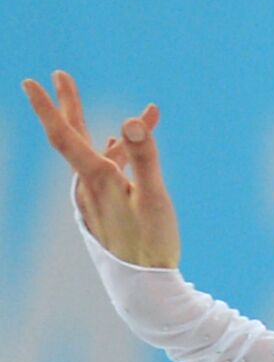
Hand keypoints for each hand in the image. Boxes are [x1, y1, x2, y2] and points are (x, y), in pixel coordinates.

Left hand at [22, 70, 179, 267]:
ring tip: (149, 113)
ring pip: (98, 153)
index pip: (64, 136)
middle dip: (69, 105)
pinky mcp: (105, 208)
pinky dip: (119, 154)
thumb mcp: (154, 197)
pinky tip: (121, 148)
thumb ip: (144, 157)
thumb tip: (129, 120)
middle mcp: (88, 187)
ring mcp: (95, 198)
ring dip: (115, 130)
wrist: (144, 286)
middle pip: (73, 137)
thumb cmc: (152, 242)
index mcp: (96, 180)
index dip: (48, 107)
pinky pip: (107, 170)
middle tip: (60, 76)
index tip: (31, 82)